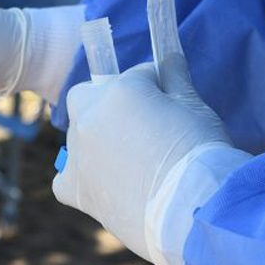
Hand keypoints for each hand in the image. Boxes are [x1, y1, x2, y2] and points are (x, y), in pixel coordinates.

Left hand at [52, 55, 231, 264]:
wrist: (193, 208)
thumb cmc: (201, 154)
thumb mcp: (195, 107)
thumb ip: (175, 78)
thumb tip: (169, 56)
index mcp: (120, 90)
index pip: (135, 77)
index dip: (155, 90)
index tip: (169, 106)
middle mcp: (89, 116)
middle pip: (89, 97)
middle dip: (108, 104)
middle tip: (139, 128)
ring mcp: (77, 153)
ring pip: (78, 136)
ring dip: (97, 142)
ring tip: (130, 166)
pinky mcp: (73, 187)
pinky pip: (64, 179)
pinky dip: (79, 181)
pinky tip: (103, 189)